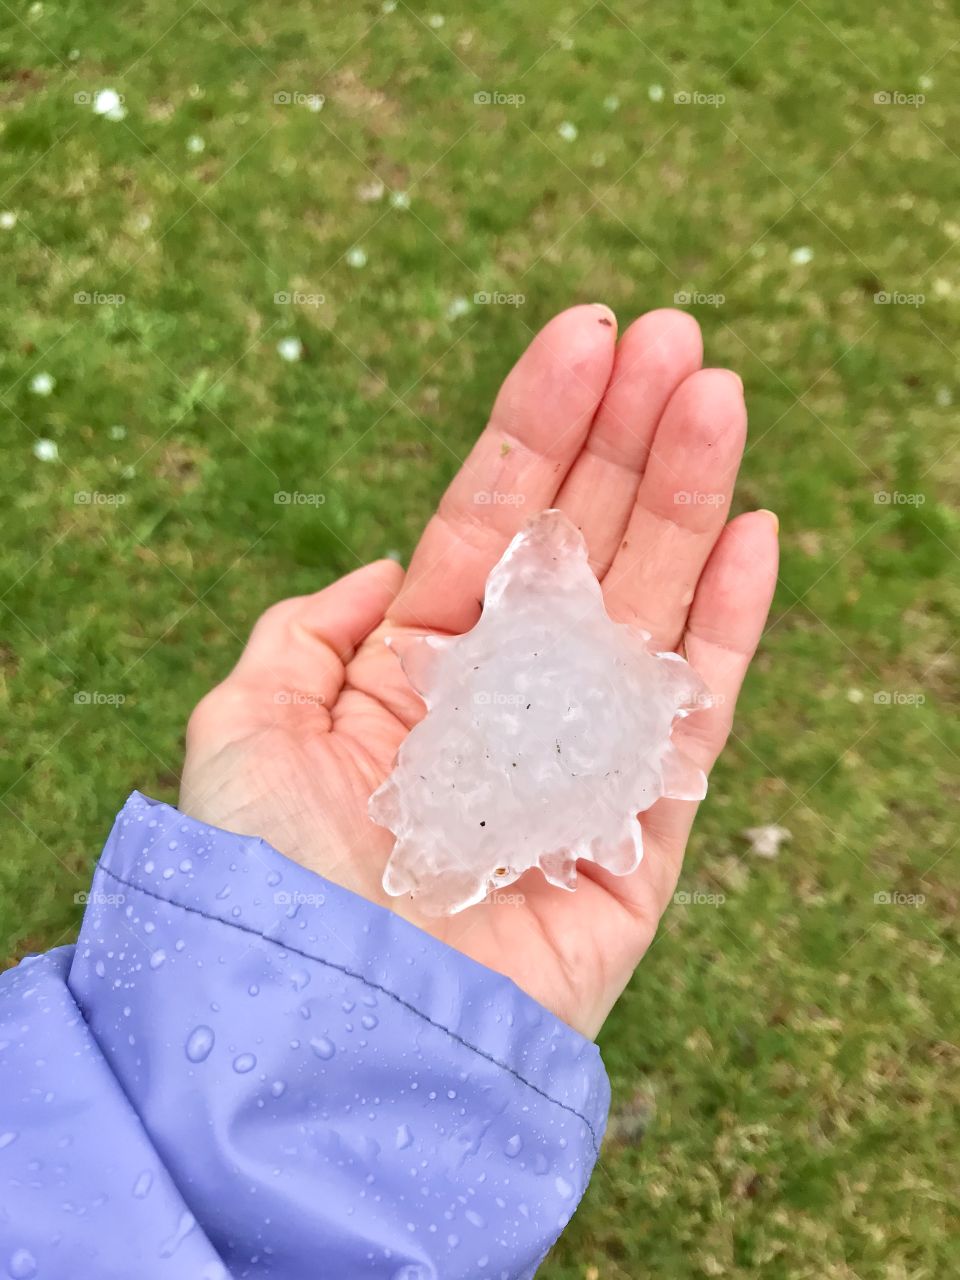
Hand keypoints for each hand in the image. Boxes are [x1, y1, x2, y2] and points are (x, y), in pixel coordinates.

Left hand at [181, 305, 777, 1038]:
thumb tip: (377, 573)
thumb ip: (302, 635)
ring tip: (717, 393)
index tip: (585, 337)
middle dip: (626, 439)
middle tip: (675, 339)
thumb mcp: (243, 727)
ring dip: (688, 498)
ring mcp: (579, 760)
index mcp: (417, 672)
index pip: (491, 523)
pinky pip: (697, 716)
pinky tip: (756, 533)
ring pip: (648, 604)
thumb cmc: (271, 880)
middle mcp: (506, 703)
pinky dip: (733, 625)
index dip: (537, 429)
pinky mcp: (639, 837)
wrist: (327, 1033)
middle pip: (581, 546)